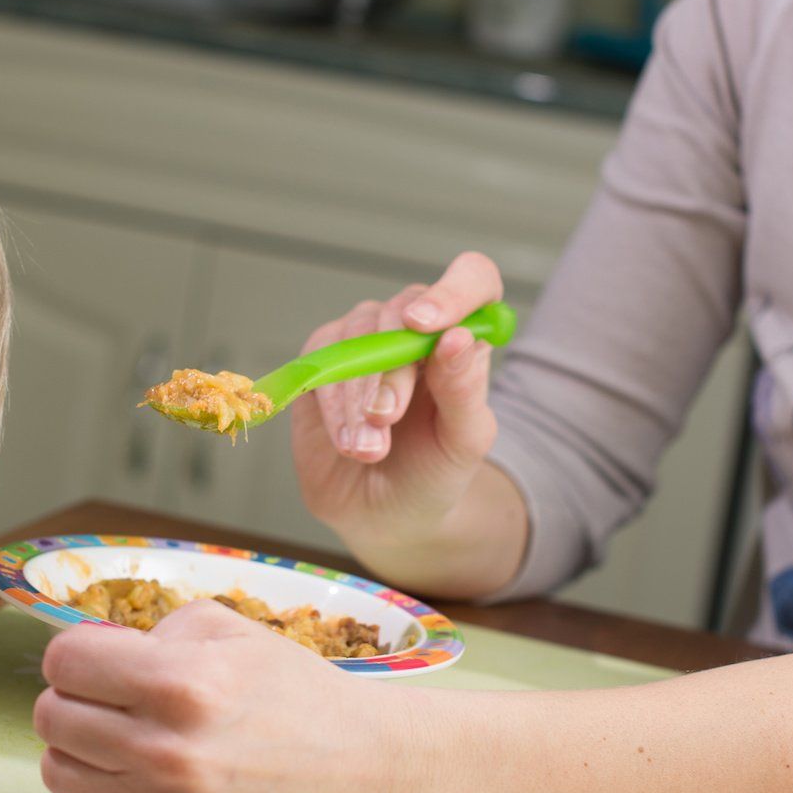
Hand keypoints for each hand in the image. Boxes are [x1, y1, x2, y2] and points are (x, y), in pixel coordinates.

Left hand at [32, 602, 424, 792]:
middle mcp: (167, 753)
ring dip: (82, 749)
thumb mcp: (228, 630)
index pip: (63, 662)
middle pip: (51, 717)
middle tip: (113, 700)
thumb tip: (90, 654)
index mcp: (181, 684)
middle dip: (76, 699)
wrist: (366, 777)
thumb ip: (149, 632)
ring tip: (126, 740)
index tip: (99, 660)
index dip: (77, 655)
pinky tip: (146, 782)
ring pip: (57, 770)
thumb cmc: (295, 694)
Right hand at [291, 251, 503, 547]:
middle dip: (391, 371)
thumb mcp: (463, 442)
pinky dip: (331, 405)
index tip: (424, 325)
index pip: (471, 279)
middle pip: (401, 311)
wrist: (383, 514)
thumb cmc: (433, 473)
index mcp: (463, 338)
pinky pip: (320, 362)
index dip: (452, 291)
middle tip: (386, 420)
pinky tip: (346, 441)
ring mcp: (364, 340)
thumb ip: (465, 390)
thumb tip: (456, 337)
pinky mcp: (322, 361)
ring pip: (356, 337)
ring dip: (357, 398)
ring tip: (368, 449)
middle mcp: (413, 328)